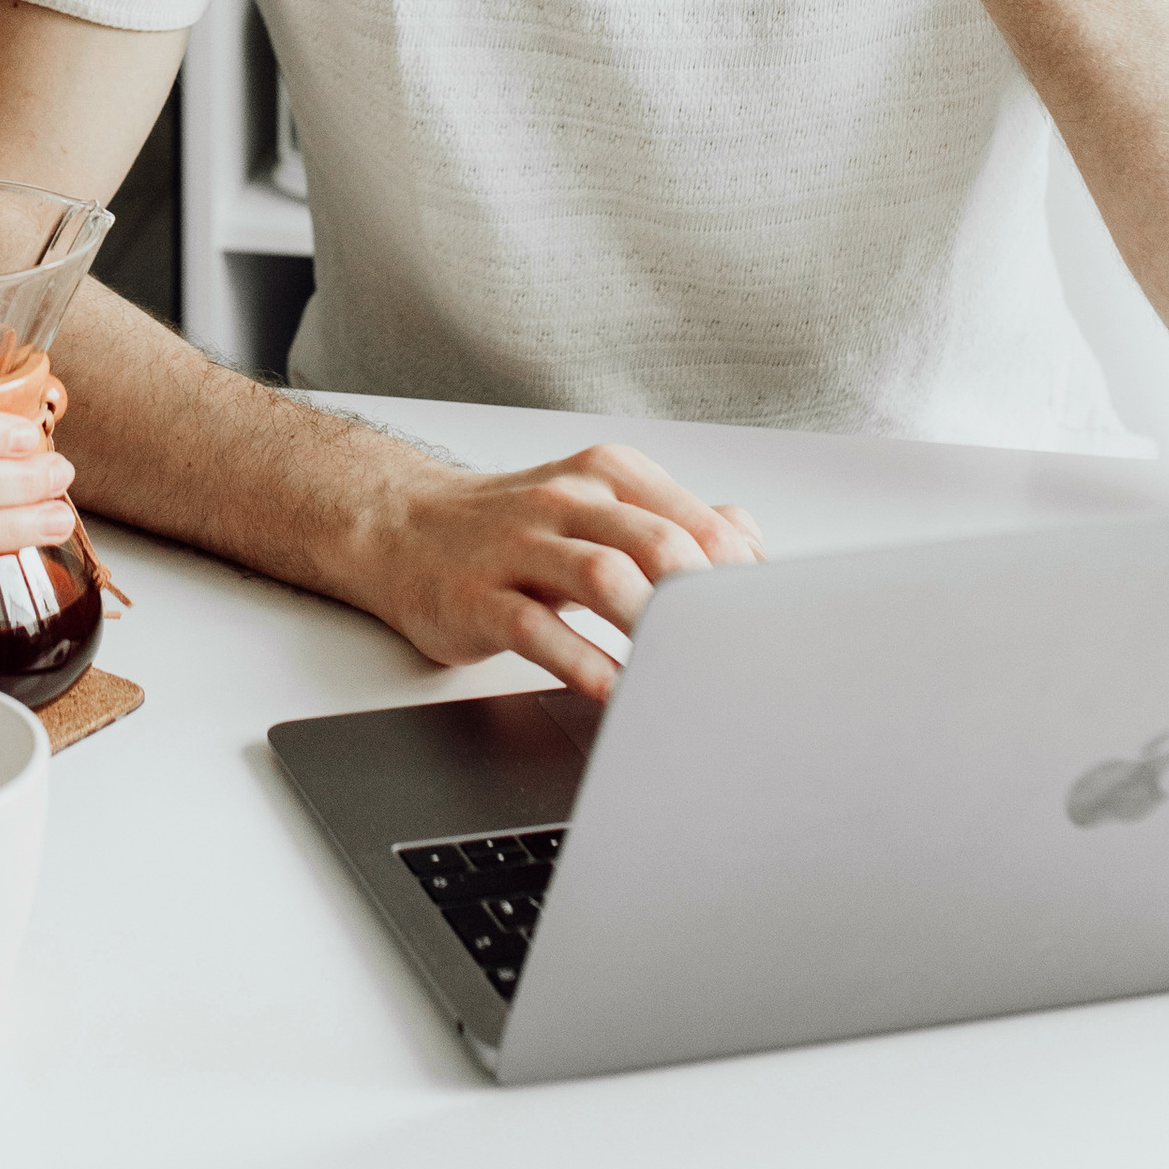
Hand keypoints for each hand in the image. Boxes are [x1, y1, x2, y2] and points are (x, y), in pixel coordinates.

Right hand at [361, 440, 762, 697]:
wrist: (404, 528)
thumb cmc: (515, 527)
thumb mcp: (599, 504)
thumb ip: (677, 520)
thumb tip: (753, 545)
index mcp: (606, 476)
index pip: (696, 521)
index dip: (740, 578)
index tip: (764, 623)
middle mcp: (566, 501)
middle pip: (657, 542)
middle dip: (704, 601)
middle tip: (733, 649)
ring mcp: (517, 547)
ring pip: (603, 577)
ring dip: (652, 627)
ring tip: (683, 669)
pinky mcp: (478, 597)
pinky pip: (539, 633)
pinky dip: (587, 667)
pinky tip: (617, 692)